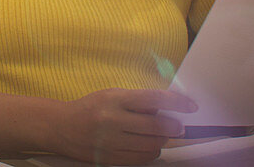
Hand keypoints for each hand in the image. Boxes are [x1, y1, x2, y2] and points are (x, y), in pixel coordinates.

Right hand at [52, 88, 196, 164]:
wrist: (62, 127)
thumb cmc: (90, 107)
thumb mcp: (112, 95)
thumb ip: (138, 101)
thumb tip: (168, 108)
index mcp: (115, 99)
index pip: (153, 99)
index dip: (177, 102)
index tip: (191, 106)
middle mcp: (113, 120)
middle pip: (156, 126)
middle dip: (174, 126)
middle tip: (179, 126)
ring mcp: (112, 142)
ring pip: (152, 145)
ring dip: (162, 140)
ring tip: (160, 134)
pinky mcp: (111, 158)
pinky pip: (142, 159)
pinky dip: (151, 152)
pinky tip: (148, 145)